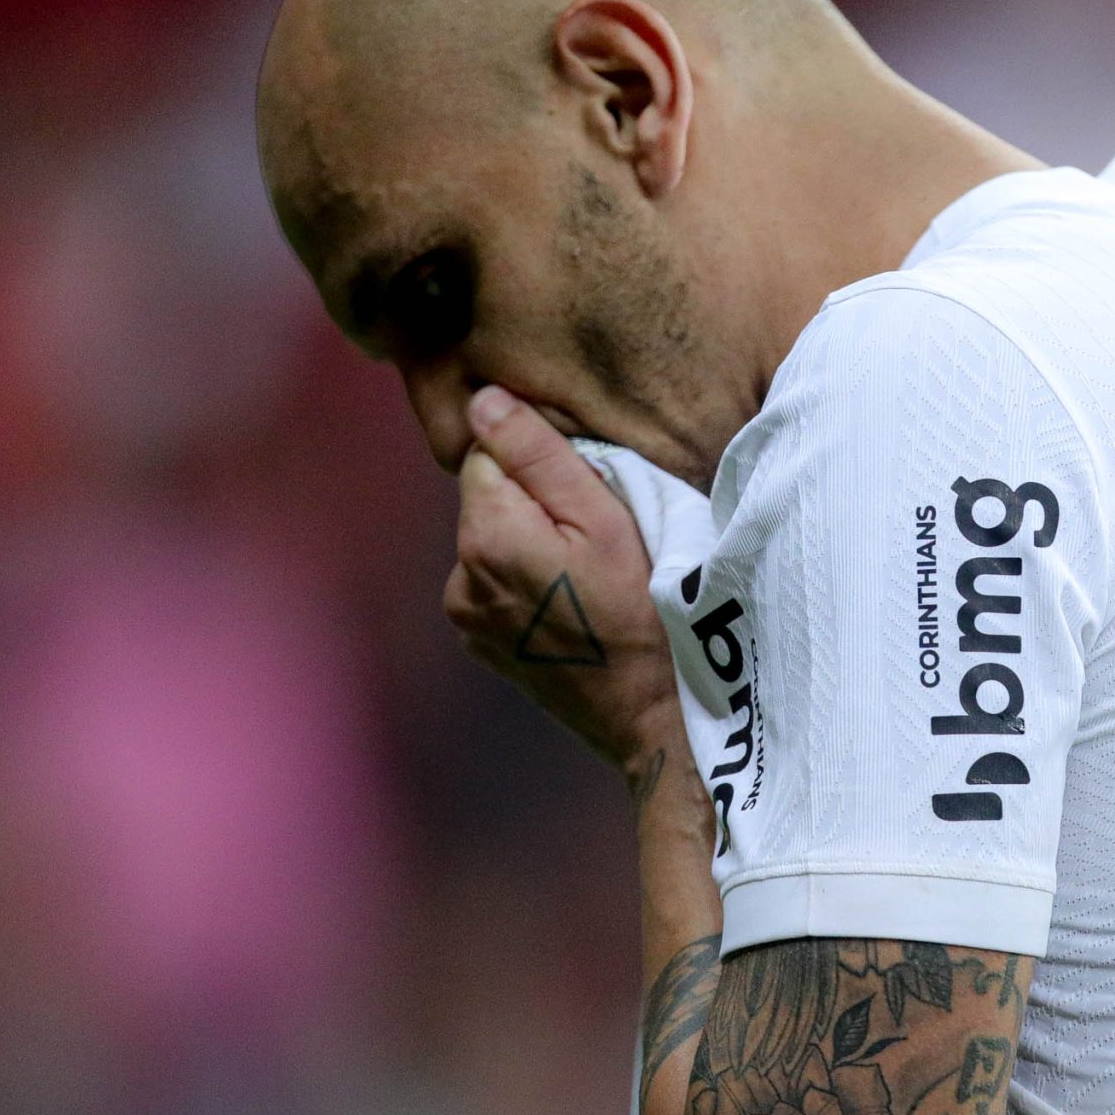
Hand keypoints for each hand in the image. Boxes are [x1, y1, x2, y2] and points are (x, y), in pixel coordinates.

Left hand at [443, 385, 682, 782]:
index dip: (540, 464)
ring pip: (492, 541)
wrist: (654, 714)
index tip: (586, 498)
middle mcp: (460, 576)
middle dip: (533, 504)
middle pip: (488, 498)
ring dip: (528, 543)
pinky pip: (495, 585)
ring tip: (586, 578)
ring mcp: (466, 618)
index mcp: (485, 535)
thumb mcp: (607, 517)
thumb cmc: (645, 609)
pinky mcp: (482, 645)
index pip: (489, 453)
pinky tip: (571, 605)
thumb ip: (538, 454)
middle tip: (595, 541)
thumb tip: (482, 400)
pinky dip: (526, 583)